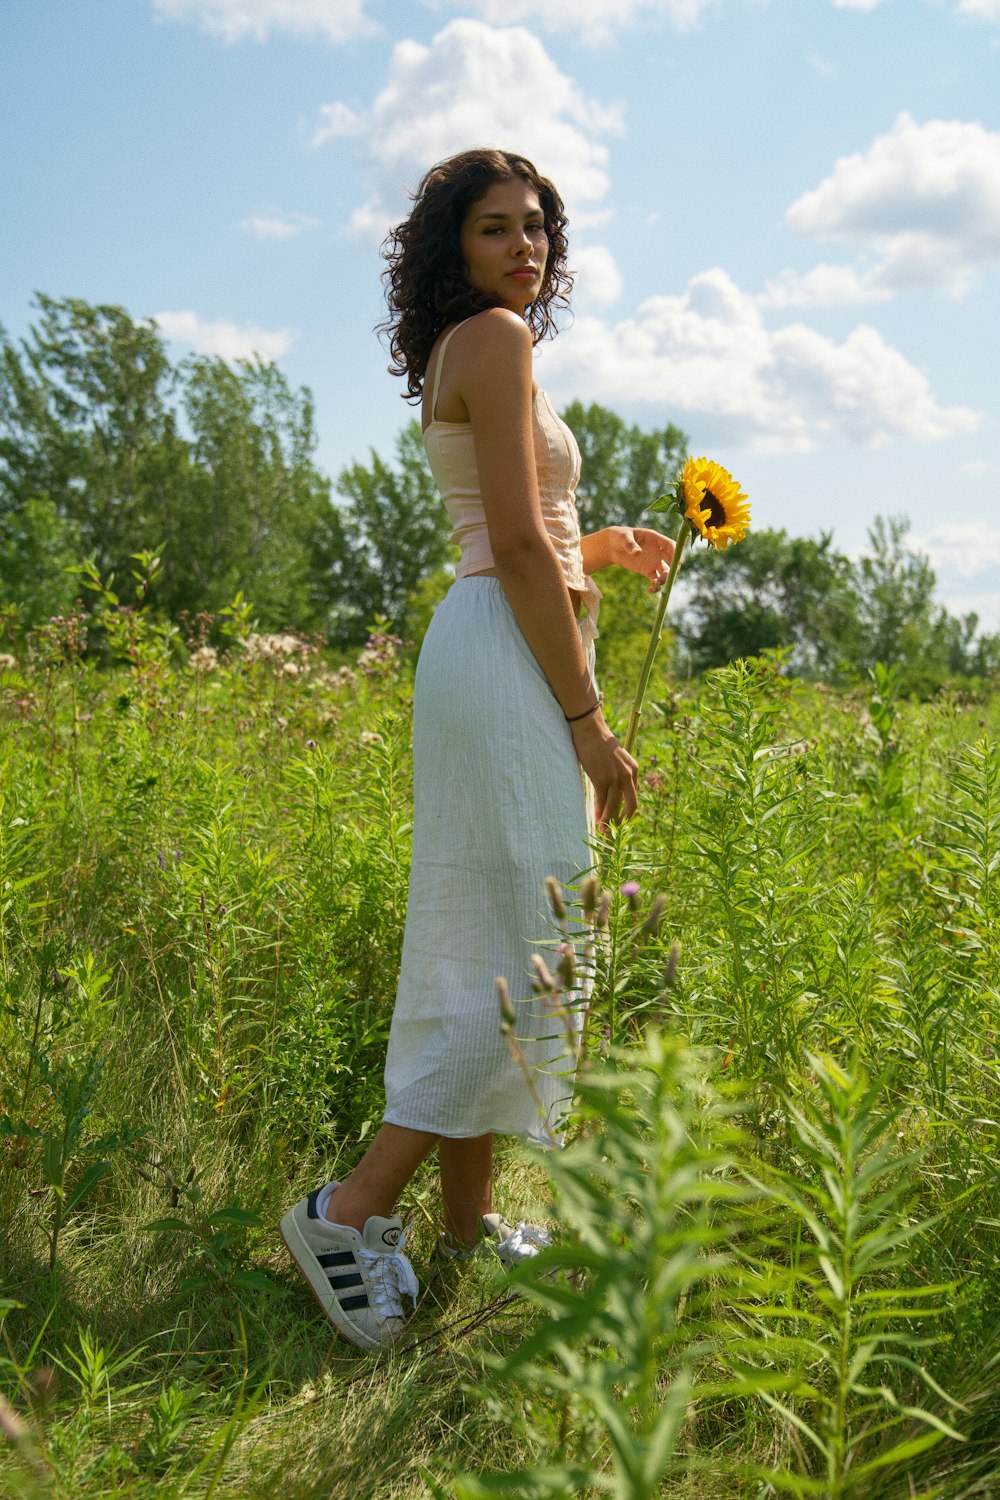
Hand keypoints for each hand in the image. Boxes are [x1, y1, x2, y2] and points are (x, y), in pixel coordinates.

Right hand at [569, 711, 638, 831]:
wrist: (590, 730)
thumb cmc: (600, 743)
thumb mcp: (616, 758)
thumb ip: (619, 773)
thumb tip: (613, 791)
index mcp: (634, 770)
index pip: (633, 795)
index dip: (627, 810)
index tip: (620, 818)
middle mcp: (628, 775)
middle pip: (631, 805)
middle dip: (623, 820)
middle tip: (616, 829)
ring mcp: (615, 778)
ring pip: (614, 806)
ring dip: (609, 820)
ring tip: (604, 829)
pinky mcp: (601, 779)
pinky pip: (601, 801)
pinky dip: (599, 813)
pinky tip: (596, 820)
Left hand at [606, 526, 675, 592]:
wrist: (613, 547)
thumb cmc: (619, 537)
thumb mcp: (623, 538)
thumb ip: (630, 544)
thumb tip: (638, 553)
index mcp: (655, 539)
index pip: (670, 545)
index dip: (675, 553)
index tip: (677, 562)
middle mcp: (658, 551)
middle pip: (672, 560)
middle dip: (673, 569)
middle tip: (665, 576)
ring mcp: (654, 562)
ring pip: (665, 572)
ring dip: (664, 580)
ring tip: (655, 585)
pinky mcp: (648, 571)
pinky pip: (655, 580)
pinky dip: (655, 586)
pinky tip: (650, 590)